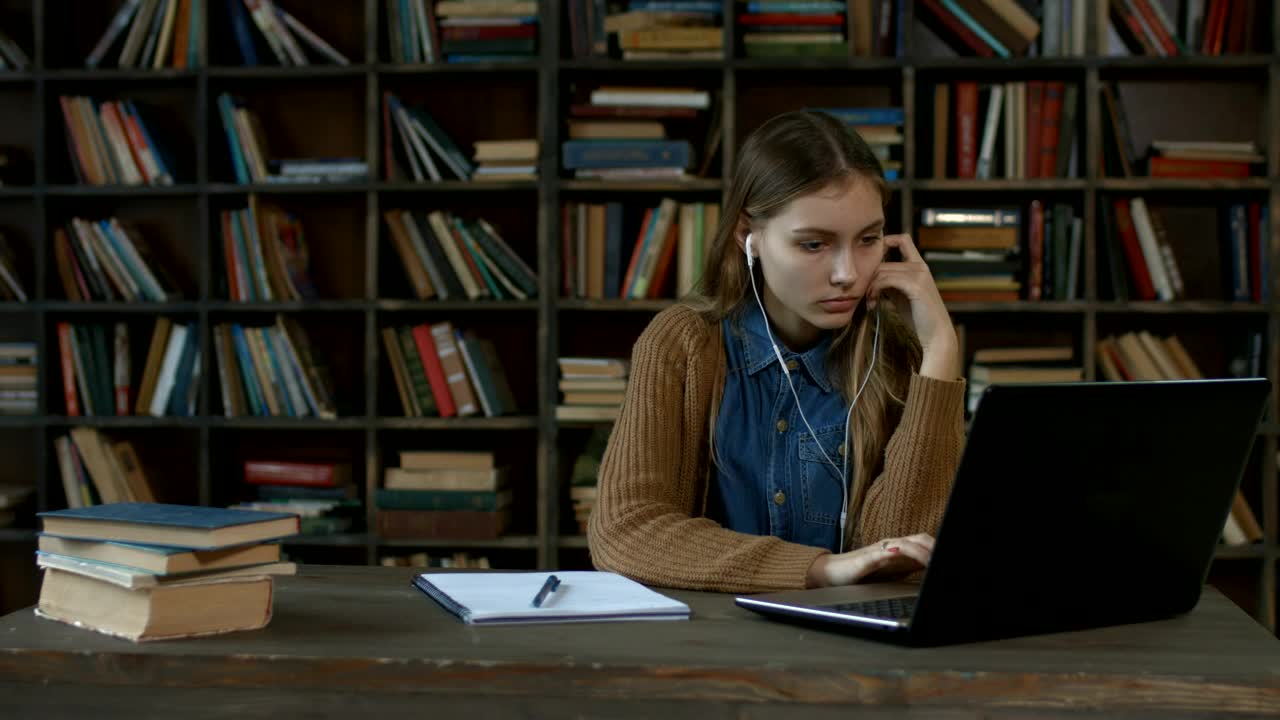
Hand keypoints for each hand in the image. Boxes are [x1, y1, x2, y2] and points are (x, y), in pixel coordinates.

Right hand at [806, 534, 934, 586]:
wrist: (830, 574)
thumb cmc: (861, 575)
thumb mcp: (891, 574)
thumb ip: (909, 569)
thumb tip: (930, 574)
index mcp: (900, 551)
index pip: (925, 543)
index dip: (938, 548)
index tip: (950, 557)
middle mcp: (892, 546)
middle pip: (920, 539)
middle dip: (935, 547)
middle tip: (945, 559)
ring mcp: (880, 550)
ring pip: (905, 543)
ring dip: (921, 550)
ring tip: (932, 559)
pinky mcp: (867, 558)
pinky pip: (883, 552)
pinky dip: (895, 551)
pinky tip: (900, 553)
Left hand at [867, 234, 958, 378]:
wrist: (936, 336)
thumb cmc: (918, 318)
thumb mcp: (901, 296)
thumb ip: (890, 283)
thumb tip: (872, 277)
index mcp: (919, 266)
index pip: (902, 239)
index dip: (885, 242)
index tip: (869, 260)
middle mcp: (920, 267)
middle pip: (883, 261)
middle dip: (869, 277)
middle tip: (865, 296)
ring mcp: (919, 275)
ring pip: (882, 271)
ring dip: (870, 287)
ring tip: (869, 302)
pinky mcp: (915, 286)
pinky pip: (886, 280)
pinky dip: (875, 291)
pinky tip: (873, 304)